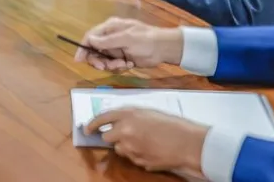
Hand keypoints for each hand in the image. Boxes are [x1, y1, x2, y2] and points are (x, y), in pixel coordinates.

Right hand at [74, 17, 182, 70]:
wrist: (164, 48)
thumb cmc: (145, 39)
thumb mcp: (126, 39)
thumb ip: (107, 41)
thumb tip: (90, 40)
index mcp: (110, 27)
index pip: (91, 36)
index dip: (83, 48)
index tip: (79, 60)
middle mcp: (111, 37)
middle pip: (95, 51)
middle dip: (99, 60)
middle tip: (105, 67)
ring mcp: (117, 47)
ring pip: (104, 60)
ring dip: (111, 65)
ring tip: (123, 64)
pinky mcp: (123, 57)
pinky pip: (113, 64)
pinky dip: (119, 66)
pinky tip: (129, 64)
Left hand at [84, 108, 207, 173]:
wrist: (186, 143)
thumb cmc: (171, 124)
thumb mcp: (148, 113)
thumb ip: (131, 116)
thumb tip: (118, 122)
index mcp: (128, 114)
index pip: (102, 118)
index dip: (92, 123)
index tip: (87, 128)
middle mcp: (124, 131)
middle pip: (106, 137)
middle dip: (112, 137)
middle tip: (124, 135)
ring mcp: (130, 148)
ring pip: (119, 149)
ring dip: (125, 146)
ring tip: (144, 141)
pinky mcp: (137, 162)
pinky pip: (132, 158)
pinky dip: (137, 154)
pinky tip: (151, 150)